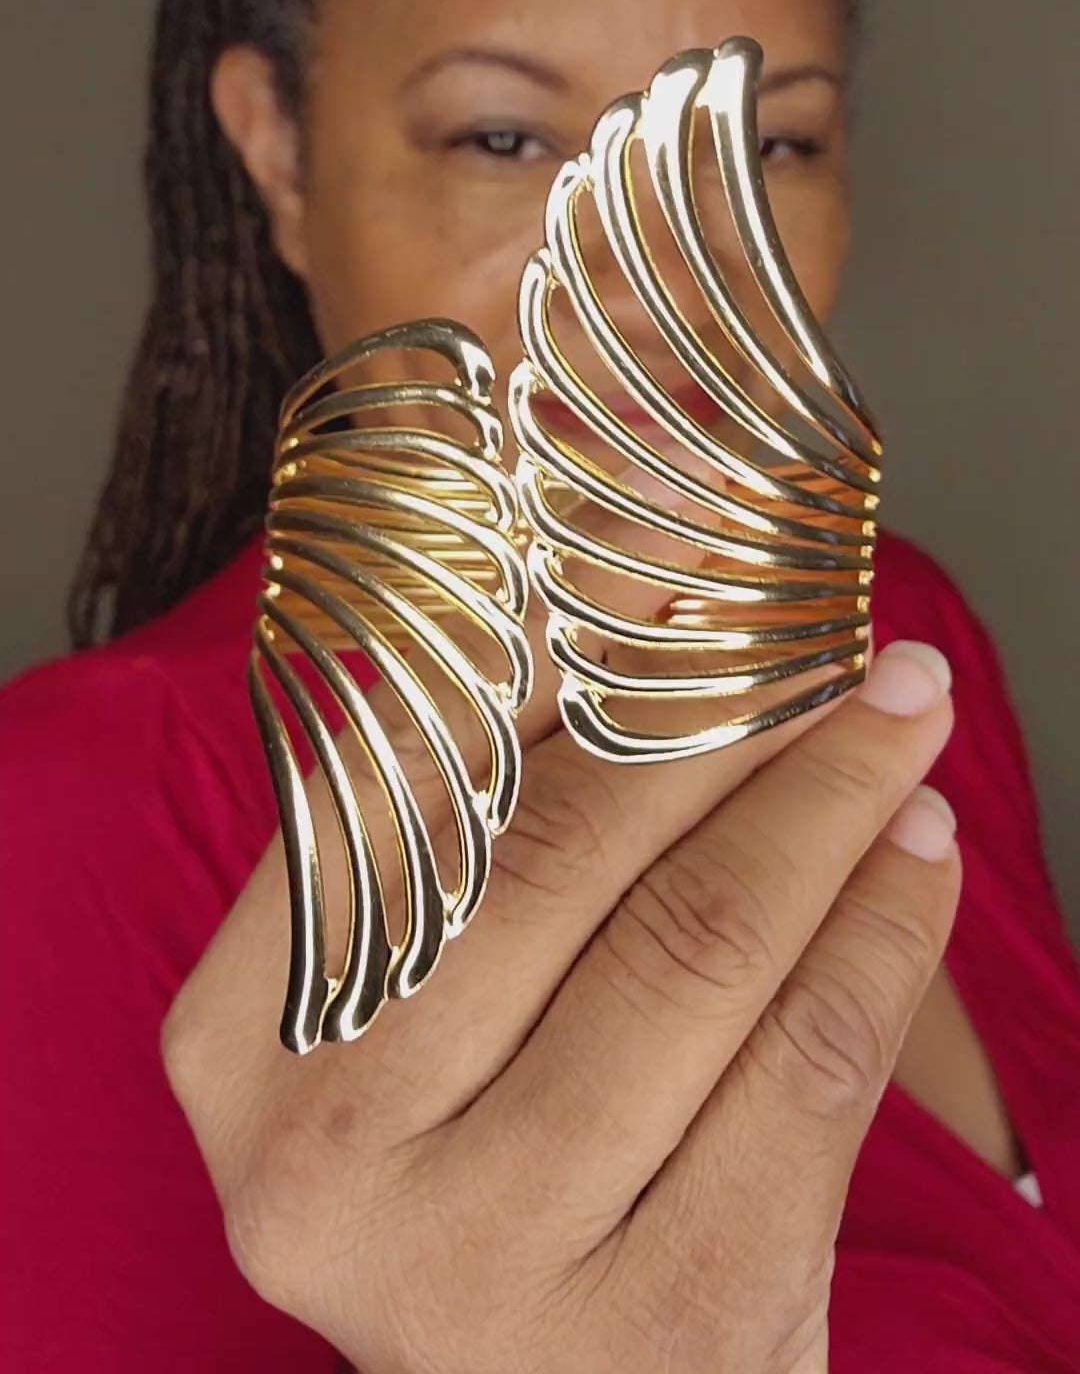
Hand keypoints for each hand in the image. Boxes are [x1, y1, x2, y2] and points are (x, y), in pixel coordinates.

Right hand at [164, 603, 958, 1373]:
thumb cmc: (488, 1167)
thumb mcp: (423, 1008)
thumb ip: (474, 820)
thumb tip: (616, 580)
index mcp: (235, 1037)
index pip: (415, 772)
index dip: (570, 641)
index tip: (685, 560)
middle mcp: (323, 1153)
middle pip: (563, 847)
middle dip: (726, 708)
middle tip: (826, 630)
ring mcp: (482, 1255)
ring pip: (700, 941)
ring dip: (827, 797)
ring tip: (897, 720)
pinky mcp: (659, 1327)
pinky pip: (809, 1065)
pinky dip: (884, 928)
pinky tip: (916, 854)